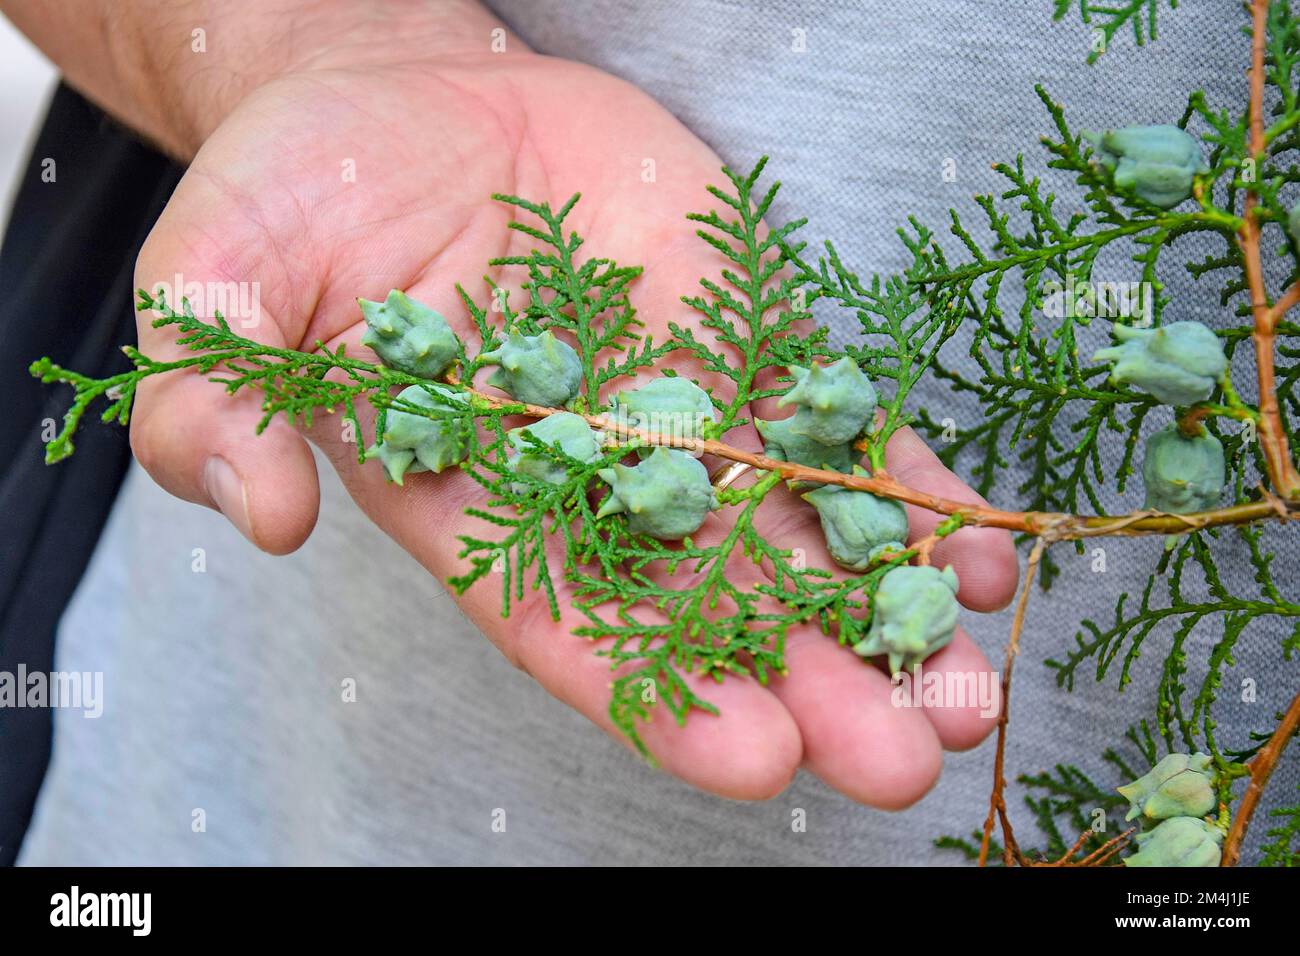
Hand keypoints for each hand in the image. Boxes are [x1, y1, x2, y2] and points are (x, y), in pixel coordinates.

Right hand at [125, 1, 1019, 806]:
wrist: (404, 95)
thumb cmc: (302, 192)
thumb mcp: (221, 276)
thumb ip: (224, 397)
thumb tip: (257, 509)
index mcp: (473, 503)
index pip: (572, 624)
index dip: (661, 695)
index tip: (756, 757)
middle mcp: (591, 484)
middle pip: (710, 605)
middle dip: (810, 685)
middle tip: (902, 757)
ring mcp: (679, 414)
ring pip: (795, 535)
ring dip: (890, 612)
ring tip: (977, 684)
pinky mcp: (740, 342)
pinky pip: (835, 426)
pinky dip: (908, 488)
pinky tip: (980, 548)